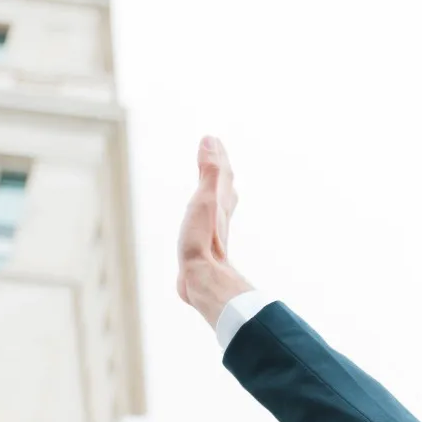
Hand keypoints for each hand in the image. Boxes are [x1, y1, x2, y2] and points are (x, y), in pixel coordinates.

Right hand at [175, 135, 253, 328]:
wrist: (203, 281)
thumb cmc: (203, 240)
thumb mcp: (206, 198)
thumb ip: (210, 171)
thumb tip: (210, 140)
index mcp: (220, 203)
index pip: (222, 173)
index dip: (217, 156)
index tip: (212, 140)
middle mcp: (219, 217)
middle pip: (222, 187)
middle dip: (218, 169)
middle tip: (214, 154)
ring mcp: (211, 233)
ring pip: (216, 206)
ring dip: (213, 191)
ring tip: (212, 185)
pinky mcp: (201, 248)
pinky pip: (203, 224)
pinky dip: (202, 215)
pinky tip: (199, 223)